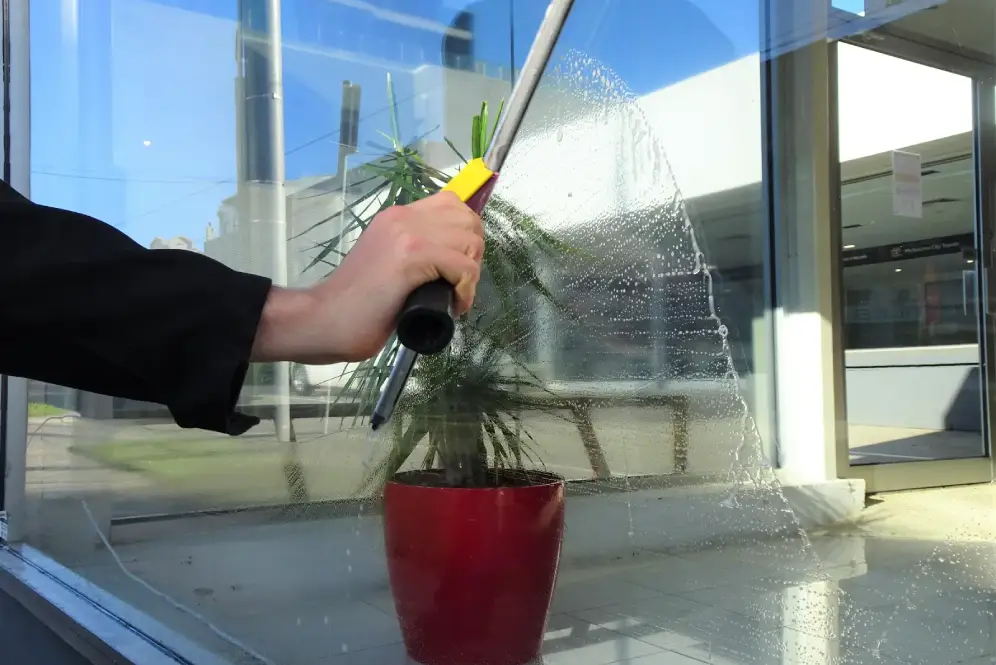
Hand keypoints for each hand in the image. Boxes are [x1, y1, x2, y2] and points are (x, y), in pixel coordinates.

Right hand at [251, 191, 484, 363]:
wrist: (324, 319)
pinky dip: (466, 290)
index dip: (465, 235)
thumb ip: (412, 252)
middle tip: (458, 285)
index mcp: (397, 216)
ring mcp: (407, 233)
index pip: (452, 204)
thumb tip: (449, 257)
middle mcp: (404, 216)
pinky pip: (463, 267)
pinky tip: (453, 305)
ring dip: (471, 274)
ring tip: (454, 297)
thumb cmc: (356, 304)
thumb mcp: (388, 263)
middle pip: (468, 220)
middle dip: (473, 255)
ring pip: (470, 242)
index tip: (457, 267)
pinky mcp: (413, 256)